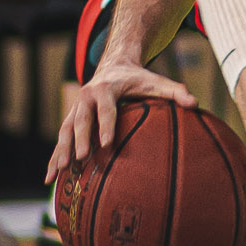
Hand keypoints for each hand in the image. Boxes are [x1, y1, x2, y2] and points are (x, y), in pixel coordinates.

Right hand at [47, 64, 195, 180]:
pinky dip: (54, 158)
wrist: (112, 65)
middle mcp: (86, 97)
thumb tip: (195, 103)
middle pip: (79, 120)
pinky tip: (50, 180)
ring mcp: (75, 109)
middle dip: (78, 140)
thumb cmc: (137, 78)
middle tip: (81, 159)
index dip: (105, 125)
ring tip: (58, 174)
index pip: (106, 109)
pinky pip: (59, 140)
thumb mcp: (155, 81)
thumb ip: (175, 91)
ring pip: (64, 131)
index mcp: (105, 89)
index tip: (106, 143)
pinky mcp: (69, 119)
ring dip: (60, 152)